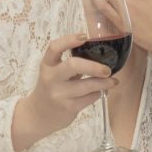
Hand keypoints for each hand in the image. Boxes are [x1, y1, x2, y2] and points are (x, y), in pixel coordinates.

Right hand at [11, 32, 117, 151]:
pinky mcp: (68, 108)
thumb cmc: (51, 88)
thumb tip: (102, 56)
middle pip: (73, 65)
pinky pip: (90, 98)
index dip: (69, 40)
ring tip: (113, 81)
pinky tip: (102, 91)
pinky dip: (99, 93)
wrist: (38, 115)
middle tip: (107, 69)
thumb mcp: (54, 73)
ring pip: (87, 85)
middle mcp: (51, 78)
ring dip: (104, 83)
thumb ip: (70, 64)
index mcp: (47, 65)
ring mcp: (59, 94)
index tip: (85, 36)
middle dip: (94, 66)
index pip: (54, 48)